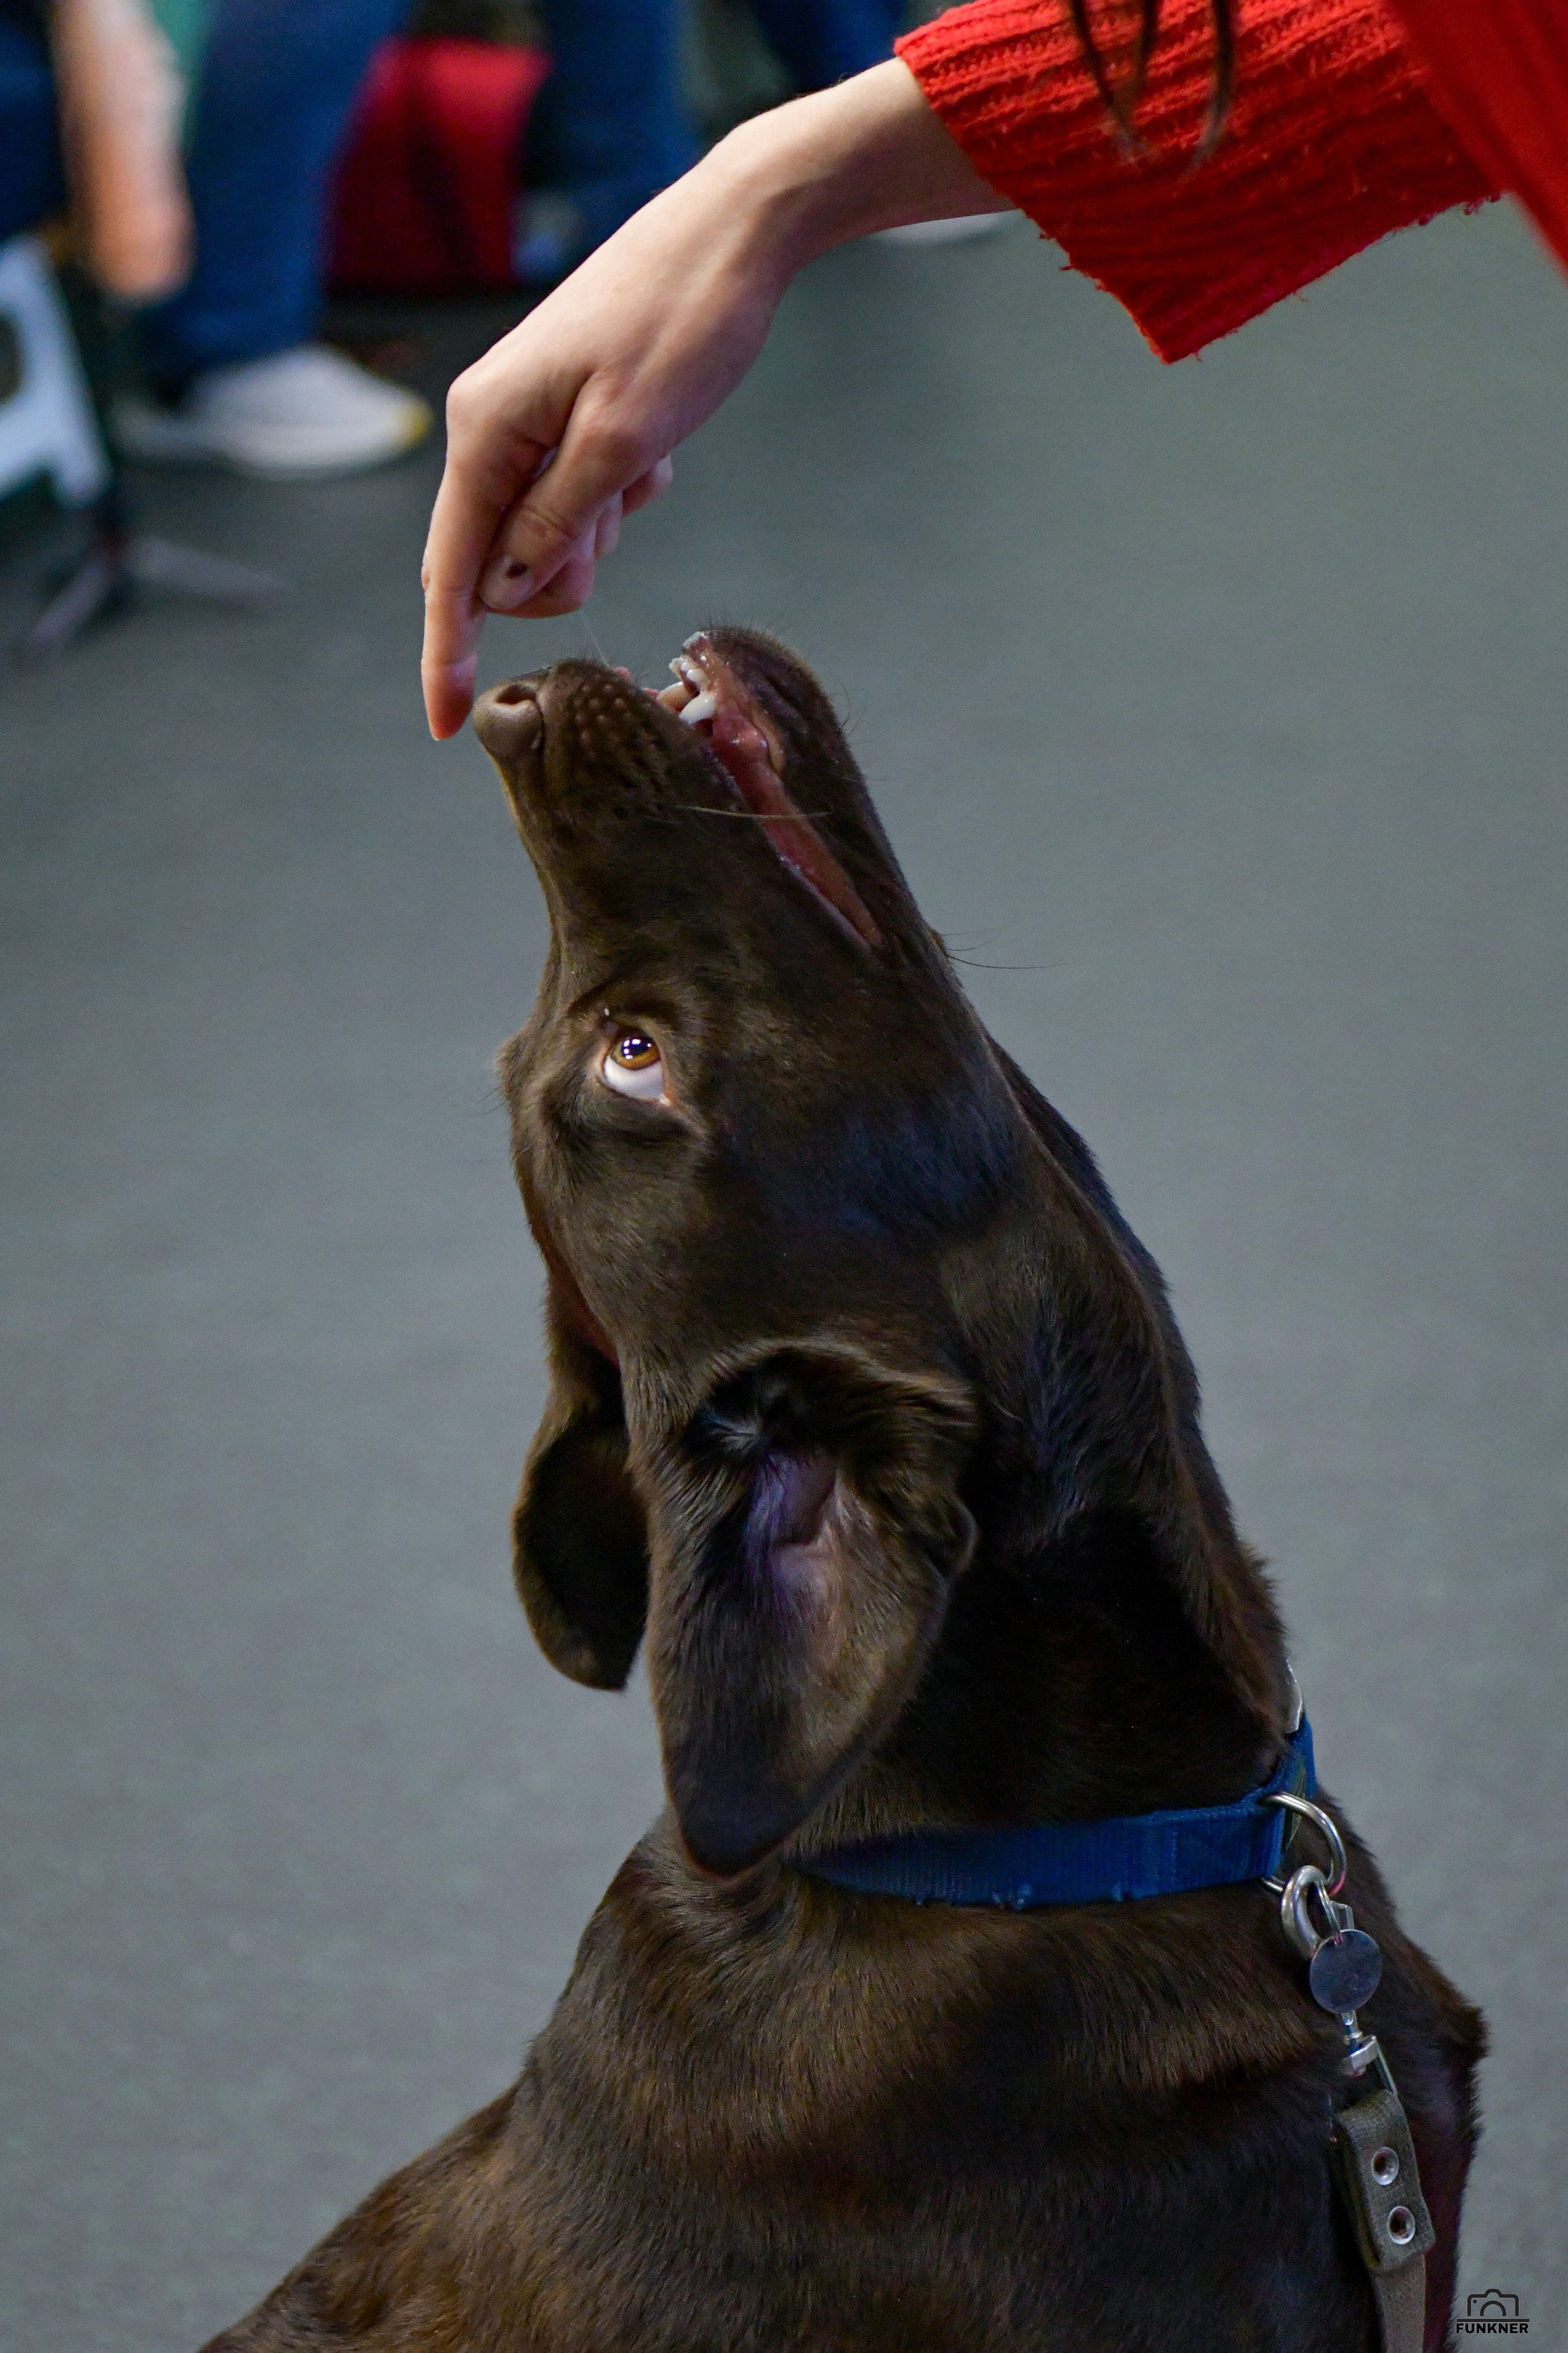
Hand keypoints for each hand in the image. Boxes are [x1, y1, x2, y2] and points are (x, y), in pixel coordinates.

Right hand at [420, 61, 1009, 737]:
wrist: (733, 235)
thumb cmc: (682, 327)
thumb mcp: (623, 443)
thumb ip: (556, 525)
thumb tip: (503, 593)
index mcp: (485, 428)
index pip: (450, 569)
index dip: (447, 652)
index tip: (445, 723)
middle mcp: (491, 425)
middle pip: (500, 560)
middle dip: (560, 565)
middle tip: (622, 505)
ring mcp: (530, 421)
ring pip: (549, 533)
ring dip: (603, 523)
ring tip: (647, 455)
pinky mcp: (569, 417)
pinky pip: (585, 496)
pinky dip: (624, 490)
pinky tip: (658, 442)